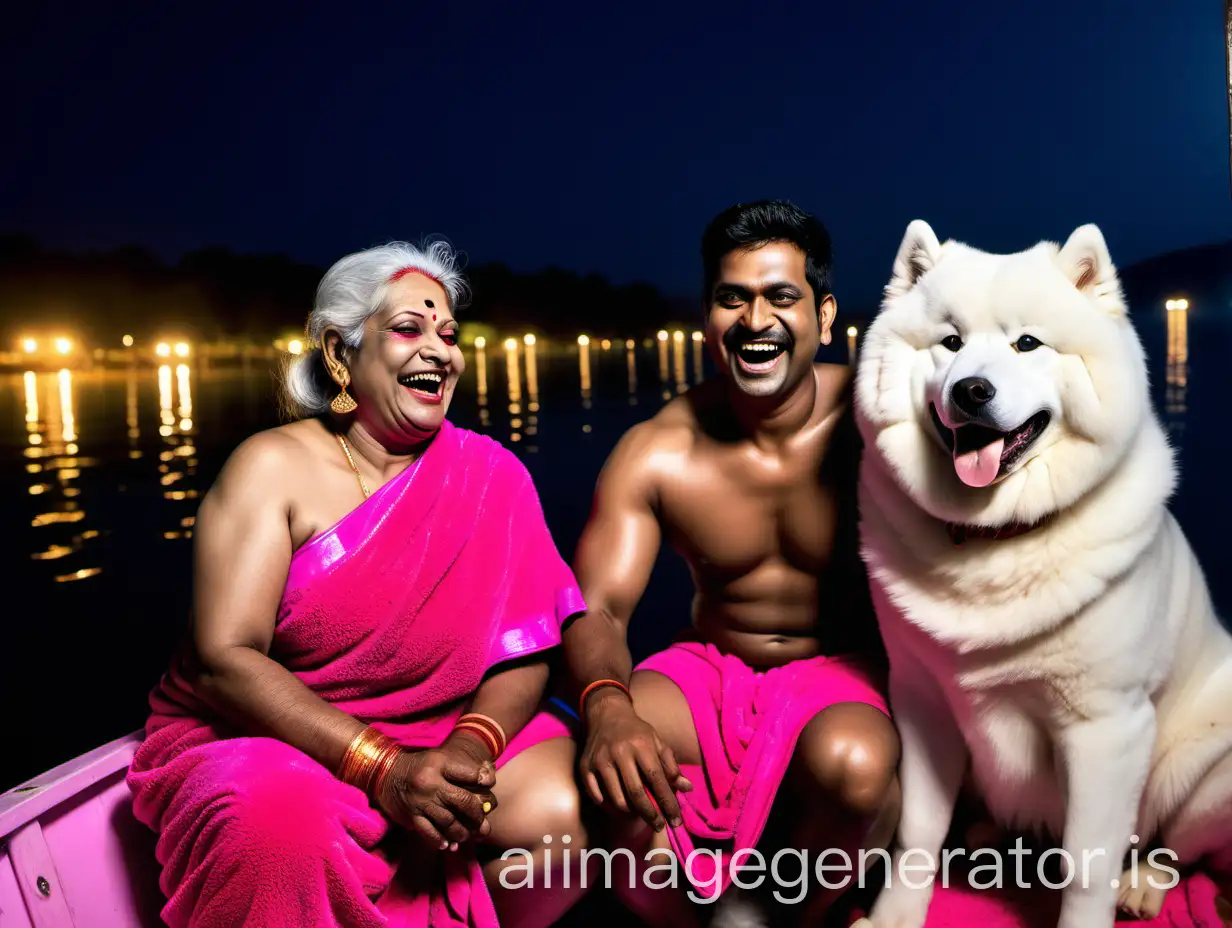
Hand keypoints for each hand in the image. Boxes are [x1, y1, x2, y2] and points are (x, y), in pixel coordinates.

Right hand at [376, 738, 497, 850]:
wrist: (385, 774)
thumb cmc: (419, 766)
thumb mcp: (439, 759)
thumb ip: (462, 768)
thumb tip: (488, 779)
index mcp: (440, 764)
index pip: (469, 773)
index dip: (483, 779)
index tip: (489, 784)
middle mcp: (431, 784)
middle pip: (462, 801)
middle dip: (476, 813)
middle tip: (482, 821)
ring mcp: (420, 802)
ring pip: (449, 821)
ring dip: (462, 831)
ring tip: (468, 835)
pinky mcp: (411, 817)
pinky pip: (429, 833)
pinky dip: (440, 840)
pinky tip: (448, 845)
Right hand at [579, 690, 691, 830]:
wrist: (606, 714)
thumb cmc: (636, 732)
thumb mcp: (657, 742)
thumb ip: (671, 766)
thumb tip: (687, 788)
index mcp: (641, 746)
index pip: (657, 780)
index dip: (668, 803)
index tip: (675, 821)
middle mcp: (619, 753)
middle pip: (636, 794)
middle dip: (650, 815)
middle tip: (659, 825)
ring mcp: (600, 761)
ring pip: (616, 799)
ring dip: (630, 813)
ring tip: (639, 814)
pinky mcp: (585, 767)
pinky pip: (597, 796)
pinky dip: (609, 807)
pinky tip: (618, 806)